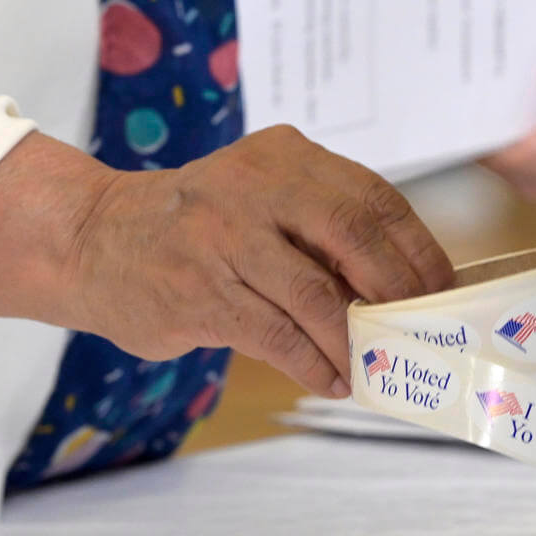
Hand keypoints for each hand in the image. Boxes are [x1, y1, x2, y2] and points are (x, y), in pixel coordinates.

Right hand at [0, 128, 454, 397]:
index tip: (442, 288)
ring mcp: (223, 237)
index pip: (372, 198)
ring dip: (353, 340)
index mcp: (283, 156)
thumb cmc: (198, 228)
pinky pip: (276, 335)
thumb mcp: (259, 199)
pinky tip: (329, 379)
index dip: (416, 248)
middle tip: (417, 330)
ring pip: (316, 296)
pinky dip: (312, 363)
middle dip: (398, 290)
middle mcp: (255, 186)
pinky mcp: (199, 291)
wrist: (94, 239)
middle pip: (354, 235)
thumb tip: (404, 288)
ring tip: (370, 367)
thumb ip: (320, 228)